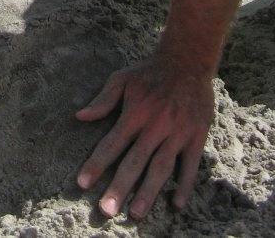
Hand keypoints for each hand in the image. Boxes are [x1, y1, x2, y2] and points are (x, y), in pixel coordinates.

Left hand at [76, 50, 213, 218]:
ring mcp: (176, 133)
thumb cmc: (149, 72)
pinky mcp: (196, 136)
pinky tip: (176, 204)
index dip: (96, 164)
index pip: (111, 144)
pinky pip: (190, 165)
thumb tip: (79, 116)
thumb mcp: (122, 79)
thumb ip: (102, 100)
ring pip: (161, 168)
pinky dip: (185, 185)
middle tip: (106, 211)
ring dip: (148, 192)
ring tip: (136, 214)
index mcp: (134, 113)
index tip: (82, 183)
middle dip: (119, 187)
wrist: (187, 60)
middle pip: (134, 162)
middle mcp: (154, 126)